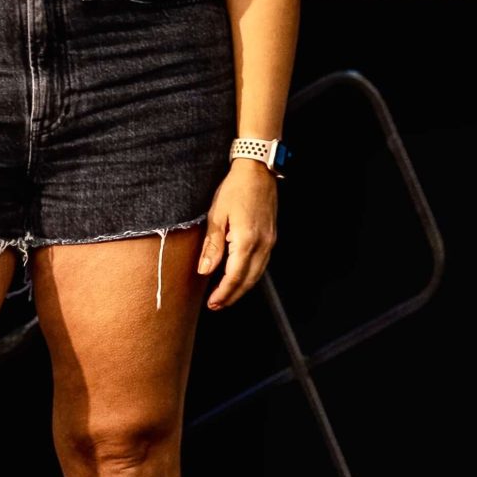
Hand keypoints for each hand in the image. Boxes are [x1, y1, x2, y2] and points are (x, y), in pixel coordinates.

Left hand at [196, 160, 278, 309]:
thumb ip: (212, 246)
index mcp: (246, 240)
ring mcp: (270, 242)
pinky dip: (250, 276)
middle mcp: (262, 245)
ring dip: (242, 288)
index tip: (212, 303)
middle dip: (232, 296)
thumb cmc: (235, 189)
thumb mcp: (217, 215)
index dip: (223, 293)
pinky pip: (262, 264)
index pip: (234, 277)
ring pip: (257, 275)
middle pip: (248, 281)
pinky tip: (239, 277)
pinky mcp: (272, 237)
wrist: (257, 171)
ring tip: (226, 296)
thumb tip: (204, 270)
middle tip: (217, 305)